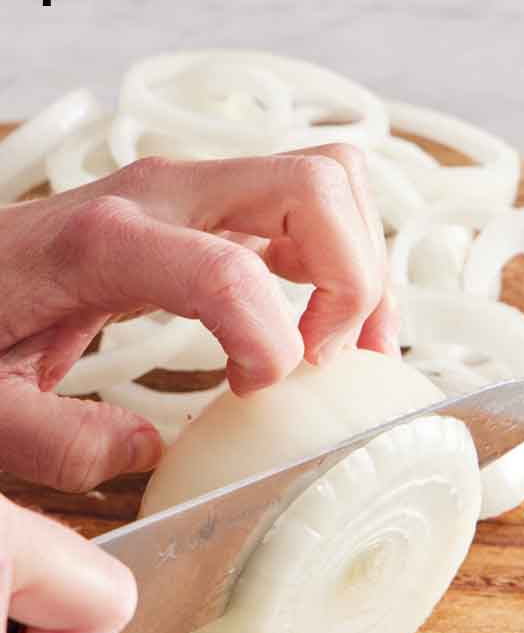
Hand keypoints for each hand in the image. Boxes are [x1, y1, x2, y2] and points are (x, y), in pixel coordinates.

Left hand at [0, 144, 397, 491]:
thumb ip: (53, 439)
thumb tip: (147, 449)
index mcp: (103, 239)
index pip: (231, 271)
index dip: (269, 342)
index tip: (256, 391)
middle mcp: (164, 193)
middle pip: (315, 187)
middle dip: (352, 280)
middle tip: (325, 359)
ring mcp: (196, 190)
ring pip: (331, 184)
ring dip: (361, 264)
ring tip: (342, 345)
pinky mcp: (216, 204)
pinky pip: (316, 204)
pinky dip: (348, 261)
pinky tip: (334, 324)